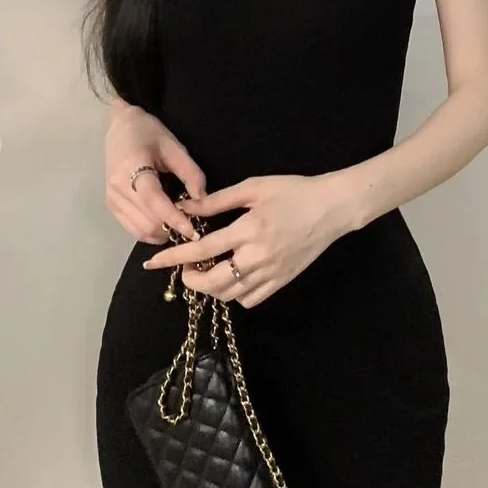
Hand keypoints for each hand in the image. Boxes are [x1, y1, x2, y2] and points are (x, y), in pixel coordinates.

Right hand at [105, 105, 205, 244]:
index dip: (173, 218)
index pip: (153, 200)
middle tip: (191, 224)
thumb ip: (191, 173)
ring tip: (179, 224)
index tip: (193, 231)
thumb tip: (202, 200)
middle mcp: (117, 187)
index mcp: (132, 167)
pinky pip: (132, 229)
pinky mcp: (111, 206)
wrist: (120, 127)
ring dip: (162, 233)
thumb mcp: (175, 147)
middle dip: (171, 228)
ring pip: (140, 230)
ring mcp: (112, 199)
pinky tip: (164, 224)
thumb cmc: (149, 133)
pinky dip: (151, 233)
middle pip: (147, 221)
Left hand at [142, 174, 356, 307]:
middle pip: (214, 283)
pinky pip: (250, 300)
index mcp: (249, 230)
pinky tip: (233, 278)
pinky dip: (235, 294)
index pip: (203, 250)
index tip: (154, 262)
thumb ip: (218, 200)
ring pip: (230, 295)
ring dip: (211, 288)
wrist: (333, 208)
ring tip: (207, 271)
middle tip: (185, 268)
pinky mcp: (282, 282)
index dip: (175, 257)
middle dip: (191, 280)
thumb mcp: (254, 188)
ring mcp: (272, 274)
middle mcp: (258, 257)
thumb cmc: (293, 191)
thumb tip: (187, 207)